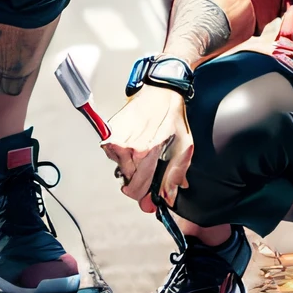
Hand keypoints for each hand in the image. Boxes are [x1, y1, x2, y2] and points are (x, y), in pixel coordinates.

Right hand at [102, 84, 193, 210]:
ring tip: (145, 150)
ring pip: (121, 169)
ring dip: (132, 167)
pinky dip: (123, 154)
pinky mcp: (109, 133)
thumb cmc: (172, 115)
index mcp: (145, 152)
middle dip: (140, 181)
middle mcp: (127, 148)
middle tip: (150, 172)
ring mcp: (115, 140)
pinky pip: (114, 155)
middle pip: (128, 182)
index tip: (149, 201)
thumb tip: (168, 198)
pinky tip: (135, 143)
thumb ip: (174, 175)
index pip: (136, 189)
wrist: (160, 91)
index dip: (144, 198)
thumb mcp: (183, 146)